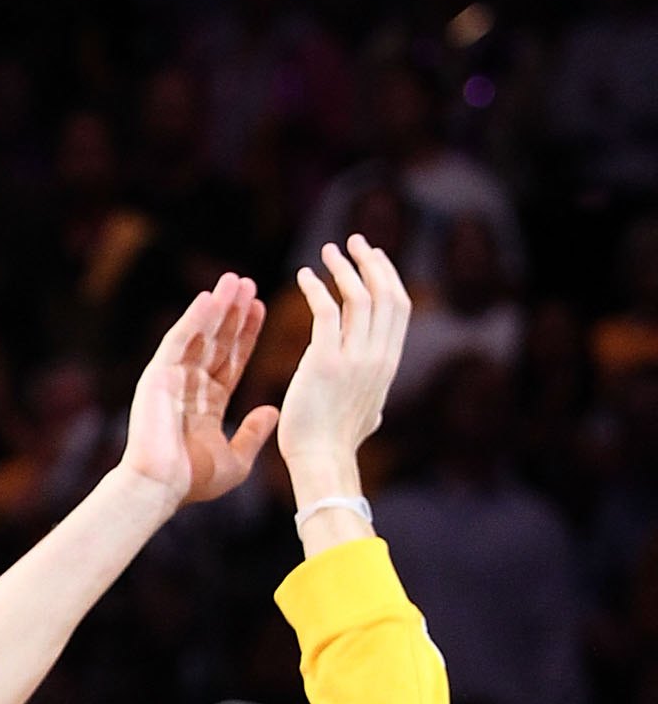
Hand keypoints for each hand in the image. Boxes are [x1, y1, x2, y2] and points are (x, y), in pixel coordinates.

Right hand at [120, 273, 278, 509]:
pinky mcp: (158, 376)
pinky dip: (193, 319)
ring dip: (217, 307)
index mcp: (207, 403)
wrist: (160, 489)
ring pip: (199, 335)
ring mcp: (172, 378)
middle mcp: (189, 386)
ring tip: (235, 281)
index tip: (261, 308)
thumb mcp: (236, 460)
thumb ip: (253, 434)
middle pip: (216, 341)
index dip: (246, 334)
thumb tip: (272, 411)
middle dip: (233, 313)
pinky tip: (210, 297)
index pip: (231, 360)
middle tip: (248, 284)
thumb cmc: (193, 481)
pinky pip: (179, 341)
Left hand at [278, 234, 410, 501]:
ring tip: (327, 251)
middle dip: (371, 261)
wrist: (321, 462)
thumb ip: (373, 397)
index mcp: (388, 364)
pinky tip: (304, 276)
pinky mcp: (324, 361)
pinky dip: (315, 288)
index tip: (374, 257)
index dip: (388, 277)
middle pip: (385, 294)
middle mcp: (377, 357)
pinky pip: (324, 312)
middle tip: (354, 241)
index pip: (398, 308)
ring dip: (343, 268)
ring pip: (358, 297)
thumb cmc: (337, 444)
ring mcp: (354, 359)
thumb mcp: (369, 415)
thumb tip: (378, 404)